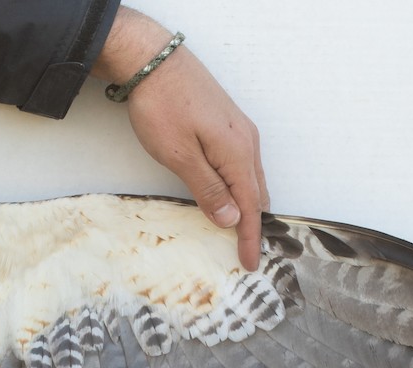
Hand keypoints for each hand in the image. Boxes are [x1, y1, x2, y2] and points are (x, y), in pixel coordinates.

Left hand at [94, 8, 268, 270]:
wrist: (154, 60)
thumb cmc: (162, 106)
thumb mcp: (179, 154)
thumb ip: (207, 188)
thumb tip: (232, 219)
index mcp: (237, 153)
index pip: (251, 206)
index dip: (250, 237)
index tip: (250, 263)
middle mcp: (246, 141)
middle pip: (258, 193)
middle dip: (254, 224)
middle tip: (248, 252)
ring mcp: (240, 129)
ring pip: (252, 177)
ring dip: (249, 205)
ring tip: (244, 230)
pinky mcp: (228, 122)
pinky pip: (244, 163)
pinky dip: (242, 185)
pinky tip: (233, 192)